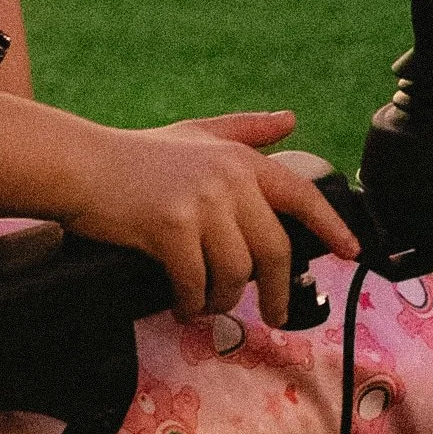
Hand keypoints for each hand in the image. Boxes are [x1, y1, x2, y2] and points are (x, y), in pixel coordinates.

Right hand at [65, 114, 359, 326]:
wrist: (82, 166)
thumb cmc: (137, 156)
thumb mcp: (197, 134)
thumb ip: (246, 130)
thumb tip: (290, 119)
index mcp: (239, 159)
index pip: (300, 195)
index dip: (331, 226)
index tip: (350, 252)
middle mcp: (227, 178)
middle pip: (274, 250)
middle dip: (277, 291)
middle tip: (274, 314)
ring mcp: (200, 203)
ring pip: (235, 273)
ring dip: (224, 300)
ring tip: (207, 302)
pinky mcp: (170, 228)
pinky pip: (196, 283)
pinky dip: (191, 302)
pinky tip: (181, 304)